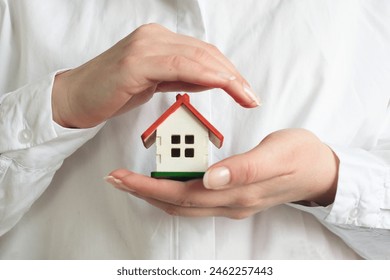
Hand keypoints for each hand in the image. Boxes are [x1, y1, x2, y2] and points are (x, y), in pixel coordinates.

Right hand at [52, 23, 259, 127]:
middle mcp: (154, 37)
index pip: (203, 53)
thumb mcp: (155, 82)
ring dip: (225, 76)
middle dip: (233, 76)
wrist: (76, 98)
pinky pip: (178, 66)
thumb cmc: (113, 91)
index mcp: (159, 41)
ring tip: (244, 95)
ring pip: (197, 57)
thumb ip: (181, 76)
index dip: (229, 71)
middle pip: (205, 53)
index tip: (246, 90)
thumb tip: (210, 80)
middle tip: (252, 96)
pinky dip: (204, 75)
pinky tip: (221, 85)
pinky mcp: (135, 63)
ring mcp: (144, 47)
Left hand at [105, 129, 338, 218]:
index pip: (183, 194)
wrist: (320, 170)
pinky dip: (172, 194)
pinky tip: (163, 184)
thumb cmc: (300, 156)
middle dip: (143, 192)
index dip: (150, 188)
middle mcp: (229, 203)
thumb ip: (244, 168)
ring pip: (183, 205)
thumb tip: (211, 178)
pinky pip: (194, 201)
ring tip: (130, 182)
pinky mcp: (233, 197)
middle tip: (114, 179)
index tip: (123, 178)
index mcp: (237, 191)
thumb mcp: (277, 154)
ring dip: (154, 194)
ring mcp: (231, 203)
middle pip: (177, 203)